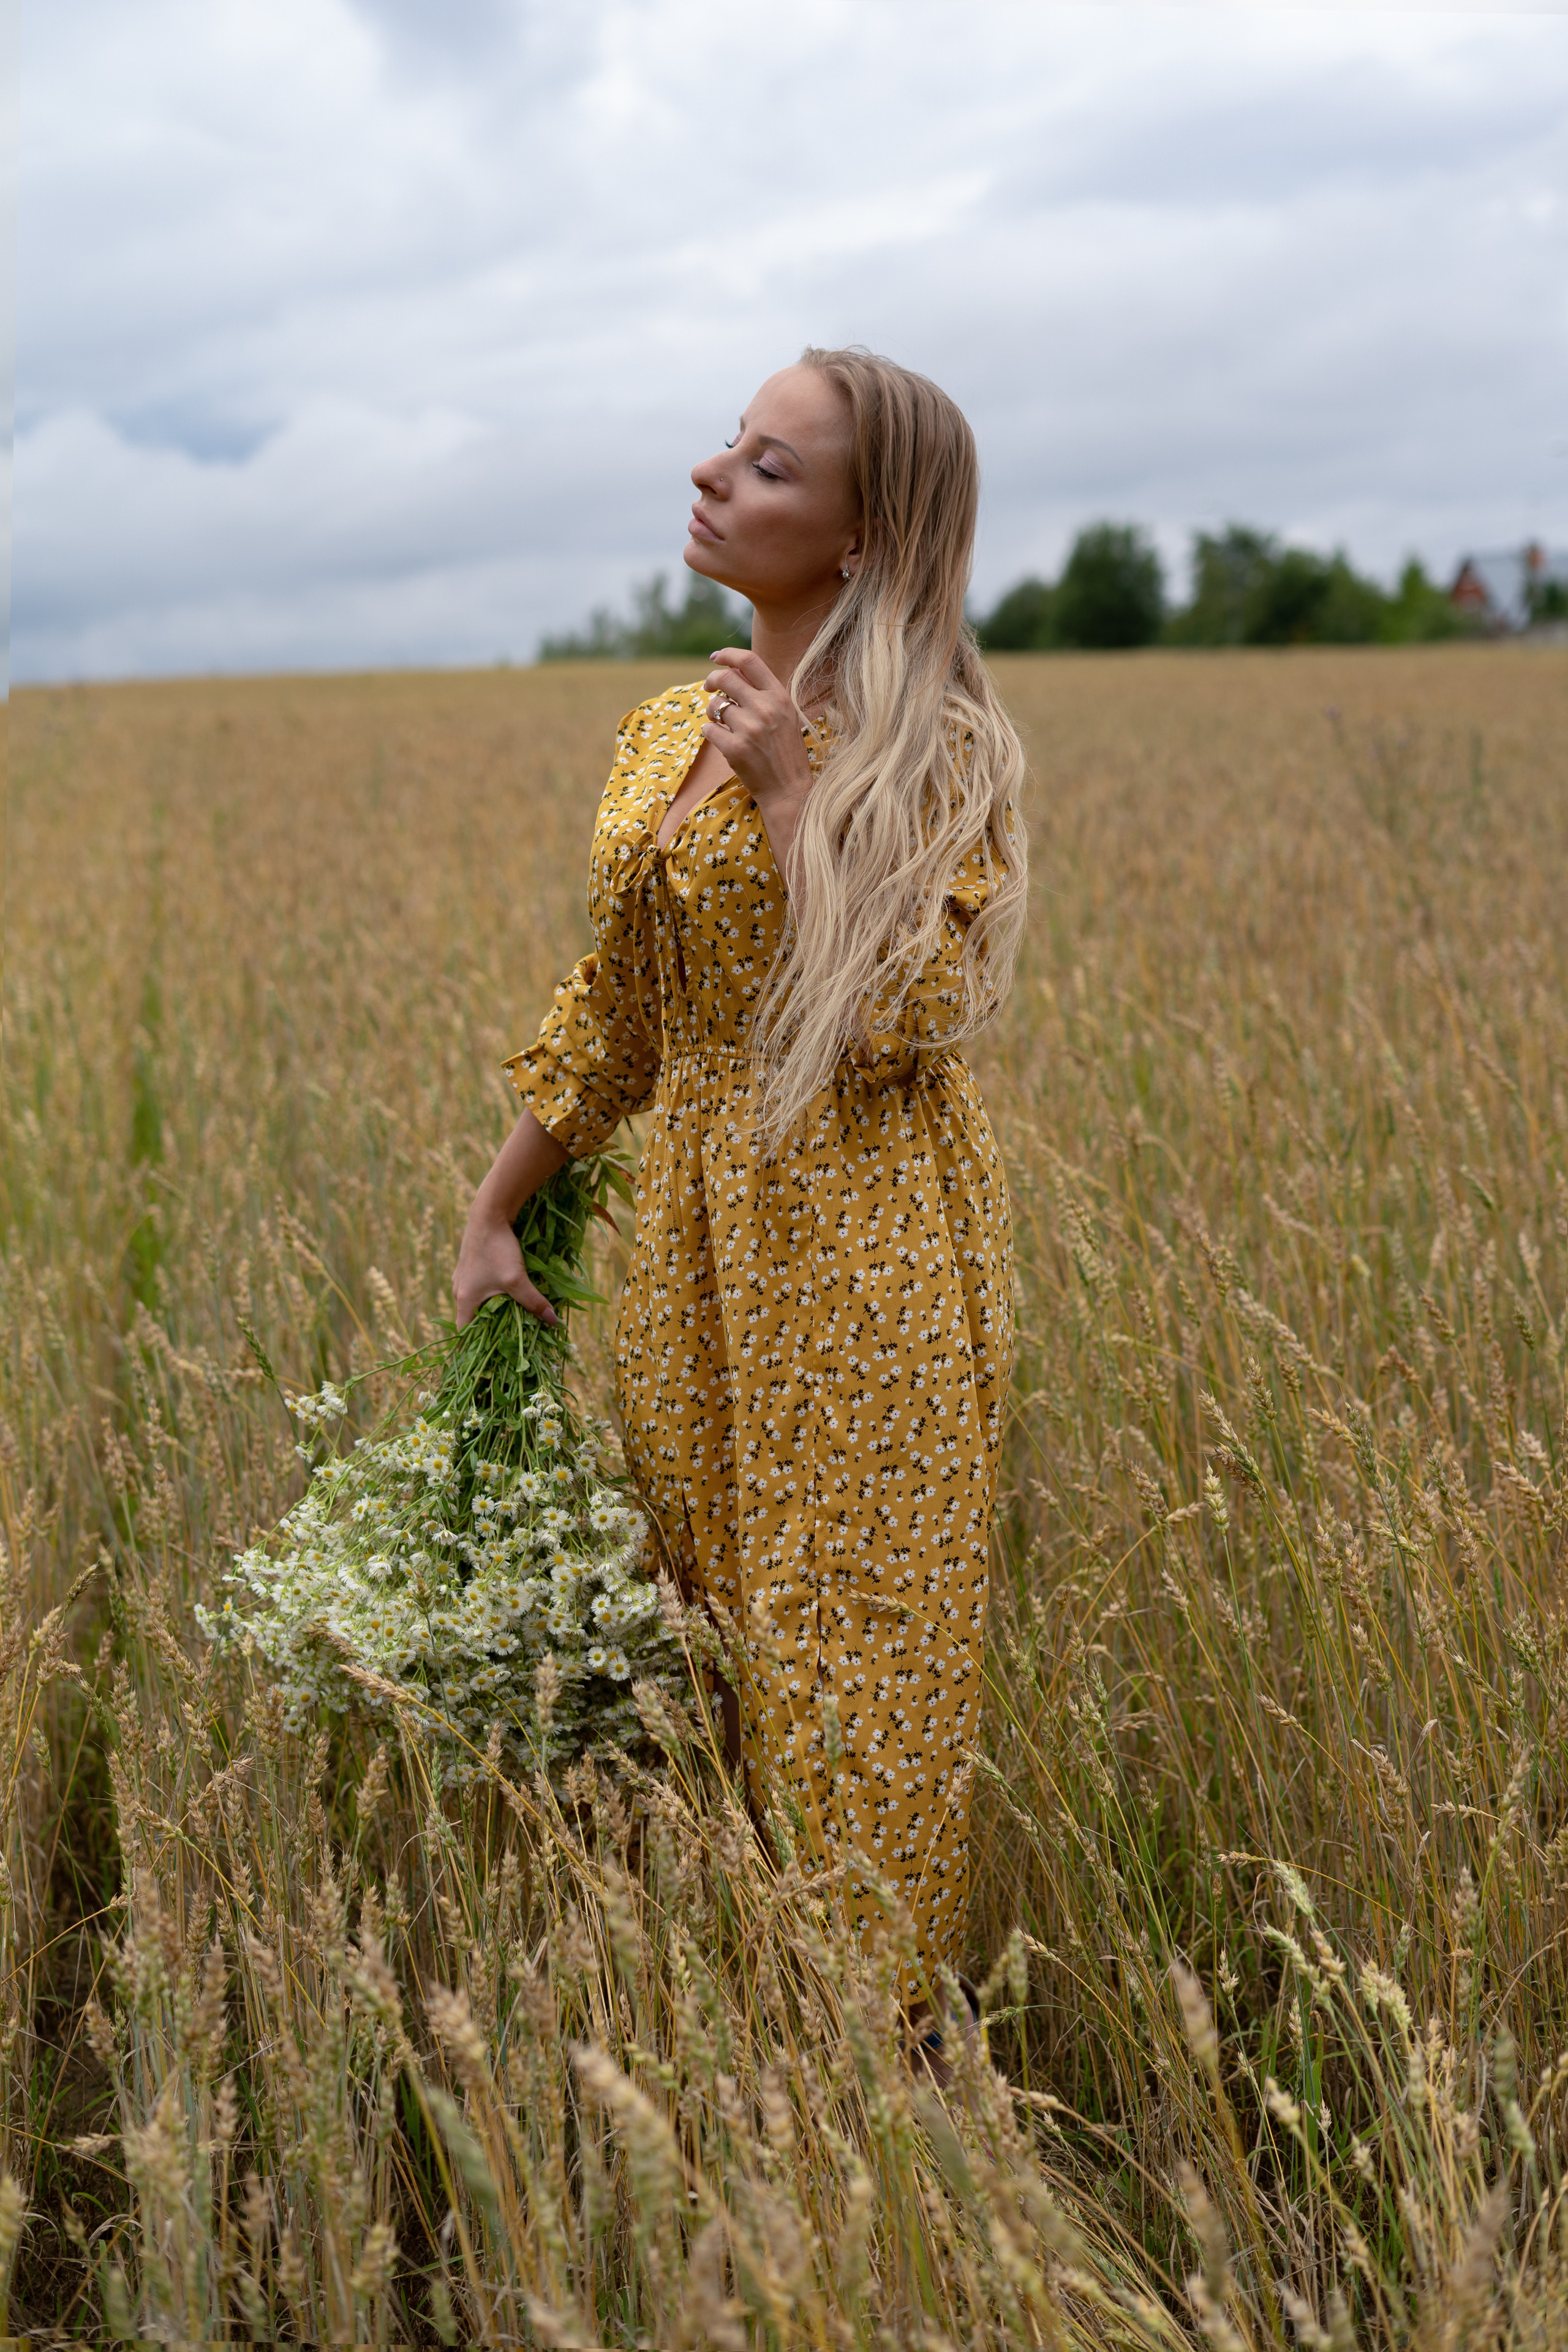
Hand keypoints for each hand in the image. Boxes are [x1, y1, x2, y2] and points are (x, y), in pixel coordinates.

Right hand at [451, 1107, 568, 1329]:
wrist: (488, 1212)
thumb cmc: (498, 1249)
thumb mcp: (517, 1279)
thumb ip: (534, 1303)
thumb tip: (554, 1323)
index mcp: (464, 1300)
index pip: (463, 1334)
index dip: (473, 1349)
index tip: (487, 1361)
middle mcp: (459, 1290)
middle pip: (471, 1320)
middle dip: (487, 1332)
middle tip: (506, 1343)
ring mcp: (464, 1277)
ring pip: (476, 1303)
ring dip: (491, 1313)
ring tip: (510, 1322)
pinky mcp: (471, 1265)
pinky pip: (479, 1289)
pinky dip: (491, 1297)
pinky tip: (507, 1296)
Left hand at [703, 647, 814, 877]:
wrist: (788, 790)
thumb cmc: (785, 752)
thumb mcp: (784, 716)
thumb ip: (764, 694)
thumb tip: (733, 672)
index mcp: (780, 697)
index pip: (749, 661)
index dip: (728, 654)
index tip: (716, 658)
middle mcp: (765, 708)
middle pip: (726, 678)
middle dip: (712, 680)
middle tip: (708, 687)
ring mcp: (749, 729)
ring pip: (715, 706)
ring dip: (712, 711)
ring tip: (721, 722)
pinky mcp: (734, 748)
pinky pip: (708, 729)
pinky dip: (710, 732)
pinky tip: (721, 738)